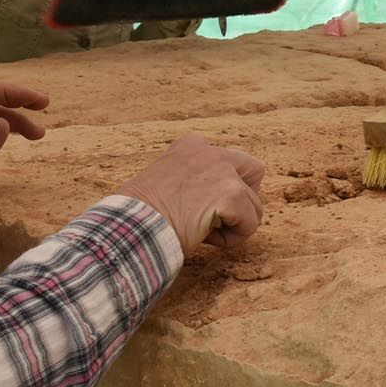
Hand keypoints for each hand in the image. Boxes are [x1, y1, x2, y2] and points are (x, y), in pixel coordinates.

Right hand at [118, 135, 265, 250]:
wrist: (131, 226)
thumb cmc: (139, 215)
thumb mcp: (162, 183)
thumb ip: (190, 182)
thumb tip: (210, 203)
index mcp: (191, 146)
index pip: (227, 161)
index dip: (219, 189)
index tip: (197, 206)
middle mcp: (210, 152)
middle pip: (254, 171)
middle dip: (244, 198)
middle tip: (220, 219)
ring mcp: (223, 171)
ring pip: (254, 205)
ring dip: (234, 224)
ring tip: (203, 233)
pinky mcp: (231, 194)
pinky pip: (251, 224)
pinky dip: (234, 238)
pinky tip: (207, 240)